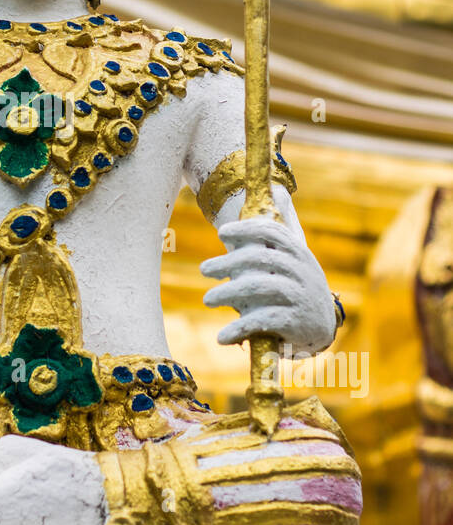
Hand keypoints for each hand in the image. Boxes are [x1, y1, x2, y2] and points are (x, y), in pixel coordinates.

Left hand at [200, 215, 335, 357]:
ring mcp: (299, 296)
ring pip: (259, 288)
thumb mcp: (296, 254)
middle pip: (260, 259)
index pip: (272, 232)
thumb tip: (277, 188)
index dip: (246, 230)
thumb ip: (283, 227)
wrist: (322, 326)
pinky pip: (264, 321)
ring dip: (229, 293)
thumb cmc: (299, 284)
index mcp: (297, 252)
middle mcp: (300, 270)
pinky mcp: (295, 322)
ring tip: (207, 299)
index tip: (222, 232)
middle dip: (229, 262)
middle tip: (204, 269)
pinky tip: (221, 336)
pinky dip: (239, 328)